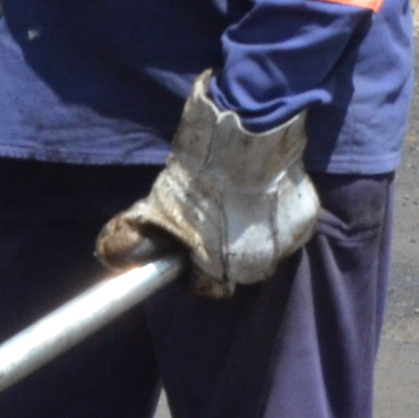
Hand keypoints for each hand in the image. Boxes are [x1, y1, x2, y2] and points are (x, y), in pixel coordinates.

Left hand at [94, 74, 321, 295]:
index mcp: (227, 270)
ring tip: (233, 203)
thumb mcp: (157, 207)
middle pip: (235, 267)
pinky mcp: (307, 217)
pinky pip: (284, 225)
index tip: (184, 245)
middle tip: (208, 219)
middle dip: (219, 249)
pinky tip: (256, 194)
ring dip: (247, 231)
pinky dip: (270, 214)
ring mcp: (289, 241)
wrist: (246, 133)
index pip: (205, 284)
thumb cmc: (199, 175)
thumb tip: (111, 257)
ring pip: (262, 246)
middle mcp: (263, 265)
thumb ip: (132, 237)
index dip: (189, 266)